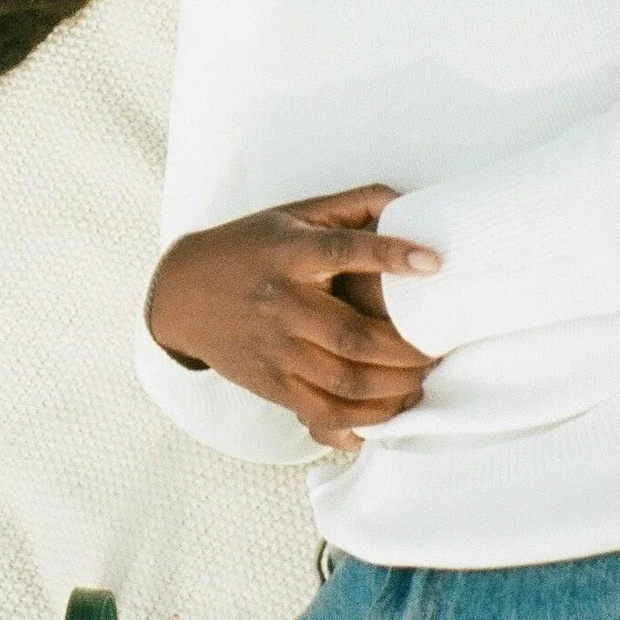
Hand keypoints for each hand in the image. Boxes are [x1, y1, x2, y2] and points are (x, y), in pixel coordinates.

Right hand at [146, 185, 441, 451]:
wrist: (181, 293)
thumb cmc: (247, 248)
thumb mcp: (292, 215)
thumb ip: (351, 205)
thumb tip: (408, 201)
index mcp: (288, 254)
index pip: (341, 252)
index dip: (389, 256)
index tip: (434, 263)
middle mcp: (280, 302)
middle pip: (354, 337)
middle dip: (409, 351)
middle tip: (437, 349)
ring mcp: (274, 348)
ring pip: (346, 381)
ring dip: (396, 388)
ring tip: (420, 379)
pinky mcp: (270, 383)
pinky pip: (324, 411)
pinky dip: (364, 419)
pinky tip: (388, 409)